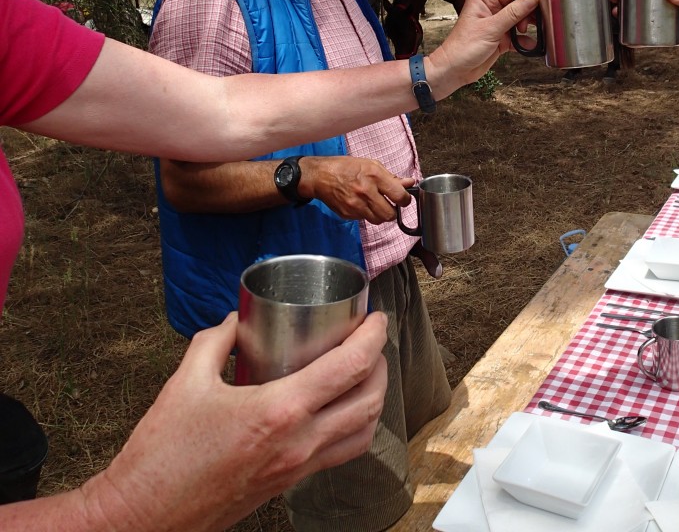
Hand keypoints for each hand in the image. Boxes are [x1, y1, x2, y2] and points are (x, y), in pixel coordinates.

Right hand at [86, 312, 387, 531]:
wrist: (145, 516)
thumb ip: (215, 341)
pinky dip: (355, 427)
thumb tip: (236, 321)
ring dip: (374, 398)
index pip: (349, 367)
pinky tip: (338, 410)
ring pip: (364, 432)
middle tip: (372, 342)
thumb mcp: (185, 382)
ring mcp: (298, 467)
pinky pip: (342, 454)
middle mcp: (299, 442)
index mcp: (279, 411)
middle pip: (370, 400)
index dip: (373, 337)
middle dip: (381, 365)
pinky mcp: (290, 484)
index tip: (376, 318)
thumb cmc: (161, 455)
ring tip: (363, 373)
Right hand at [303, 156, 412, 223]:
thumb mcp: (371, 165)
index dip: (405, 199)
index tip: (403, 198)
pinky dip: (366, 214)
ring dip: (380, 214)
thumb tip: (409, 183)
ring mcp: (355, 206)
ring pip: (378, 220)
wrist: (320, 176)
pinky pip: (364, 219)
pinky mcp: (347, 214)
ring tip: (375, 203)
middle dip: (393, 211)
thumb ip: (391, 177)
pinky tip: (361, 203)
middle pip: (390, 215)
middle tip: (390, 204)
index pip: (400, 196)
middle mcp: (366, 192)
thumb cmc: (346, 167)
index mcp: (374, 176)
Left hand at [427, 0, 538, 95]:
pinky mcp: (501, 37)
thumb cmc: (463, 48)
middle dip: (529, 15)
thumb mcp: (491, 29)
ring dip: (528, 28)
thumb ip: (513, 13)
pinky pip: (518, 36)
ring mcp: (496, 22)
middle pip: (519, 4)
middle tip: (536, 24)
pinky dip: (524, 41)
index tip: (541, 8)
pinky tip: (529, 46)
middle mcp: (491, 7)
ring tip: (530, 35)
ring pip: (521, 20)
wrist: (454, 70)